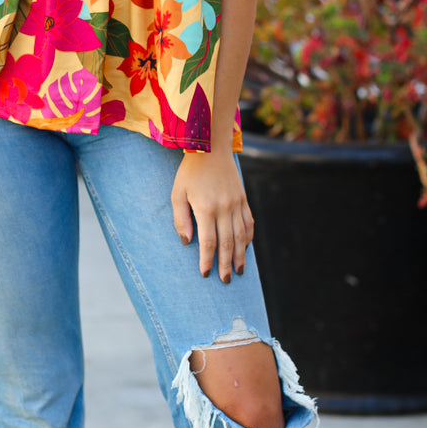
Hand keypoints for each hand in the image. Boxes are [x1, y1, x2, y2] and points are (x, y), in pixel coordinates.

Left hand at [171, 148, 253, 282]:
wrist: (211, 147)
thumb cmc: (190, 171)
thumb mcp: (177, 193)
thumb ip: (180, 219)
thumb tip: (187, 242)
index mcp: (206, 208)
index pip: (209, 242)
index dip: (207, 260)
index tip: (205, 273)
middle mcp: (224, 208)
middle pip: (227, 243)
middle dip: (225, 265)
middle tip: (225, 281)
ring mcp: (236, 203)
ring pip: (241, 236)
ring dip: (240, 256)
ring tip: (239, 271)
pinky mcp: (243, 198)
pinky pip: (249, 222)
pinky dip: (248, 238)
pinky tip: (245, 249)